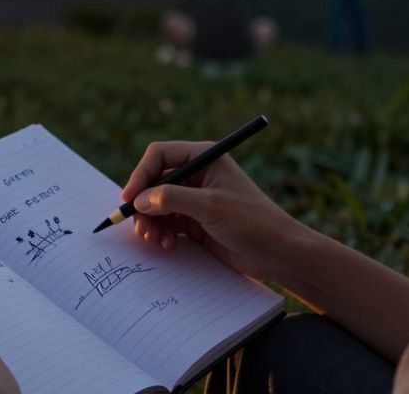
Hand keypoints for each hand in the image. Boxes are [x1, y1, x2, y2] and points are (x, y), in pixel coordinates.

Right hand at [123, 141, 298, 280]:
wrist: (278, 252)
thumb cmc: (252, 221)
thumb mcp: (209, 206)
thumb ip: (171, 199)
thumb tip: (139, 200)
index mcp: (204, 158)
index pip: (160, 155)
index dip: (141, 174)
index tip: (129, 198)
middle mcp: (197, 174)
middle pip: (154, 182)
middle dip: (143, 204)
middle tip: (140, 228)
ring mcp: (195, 198)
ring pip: (157, 204)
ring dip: (150, 222)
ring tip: (155, 240)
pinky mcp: (196, 220)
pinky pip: (167, 221)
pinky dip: (161, 232)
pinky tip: (167, 244)